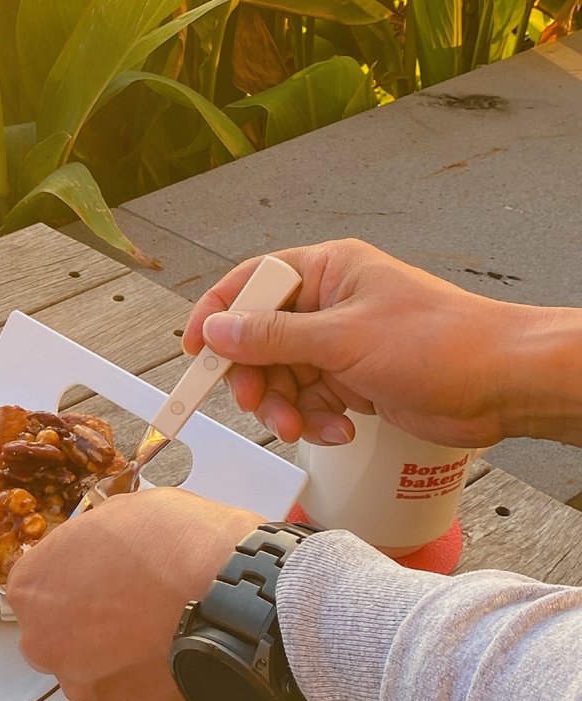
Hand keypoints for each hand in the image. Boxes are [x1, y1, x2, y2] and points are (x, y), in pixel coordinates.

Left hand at [7, 488, 261, 700]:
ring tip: (158, 631)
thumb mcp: (121, 511)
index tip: (96, 579)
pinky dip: (150, 681)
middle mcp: (44, 641)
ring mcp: (83, 681)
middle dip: (87, 623)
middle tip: (130, 605)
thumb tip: (100, 545)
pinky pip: (131, 695)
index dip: (72, 579)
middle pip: (56, 634)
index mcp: (32, 587)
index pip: (37, 586)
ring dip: (115, 656)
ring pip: (91, 670)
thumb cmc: (177, 546)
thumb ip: (92, 538)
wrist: (233, 595)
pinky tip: (175, 653)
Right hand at [182, 238, 581, 448]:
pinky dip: (316, 419)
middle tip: (256, 402)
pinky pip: (310, 400)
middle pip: (261, 339)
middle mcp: (330, 303)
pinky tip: (337, 428)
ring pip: (282, 376)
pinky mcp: (354, 379)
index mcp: (328, 271)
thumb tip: (218, 330)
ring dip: (286, 407)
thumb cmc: (445, 343)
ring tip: (302, 426)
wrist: (505, 386)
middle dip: (256, 377)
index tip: (195, 350)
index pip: (251, 284)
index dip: (218, 315)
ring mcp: (341, 343)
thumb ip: (273, 337)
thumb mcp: (344, 338)